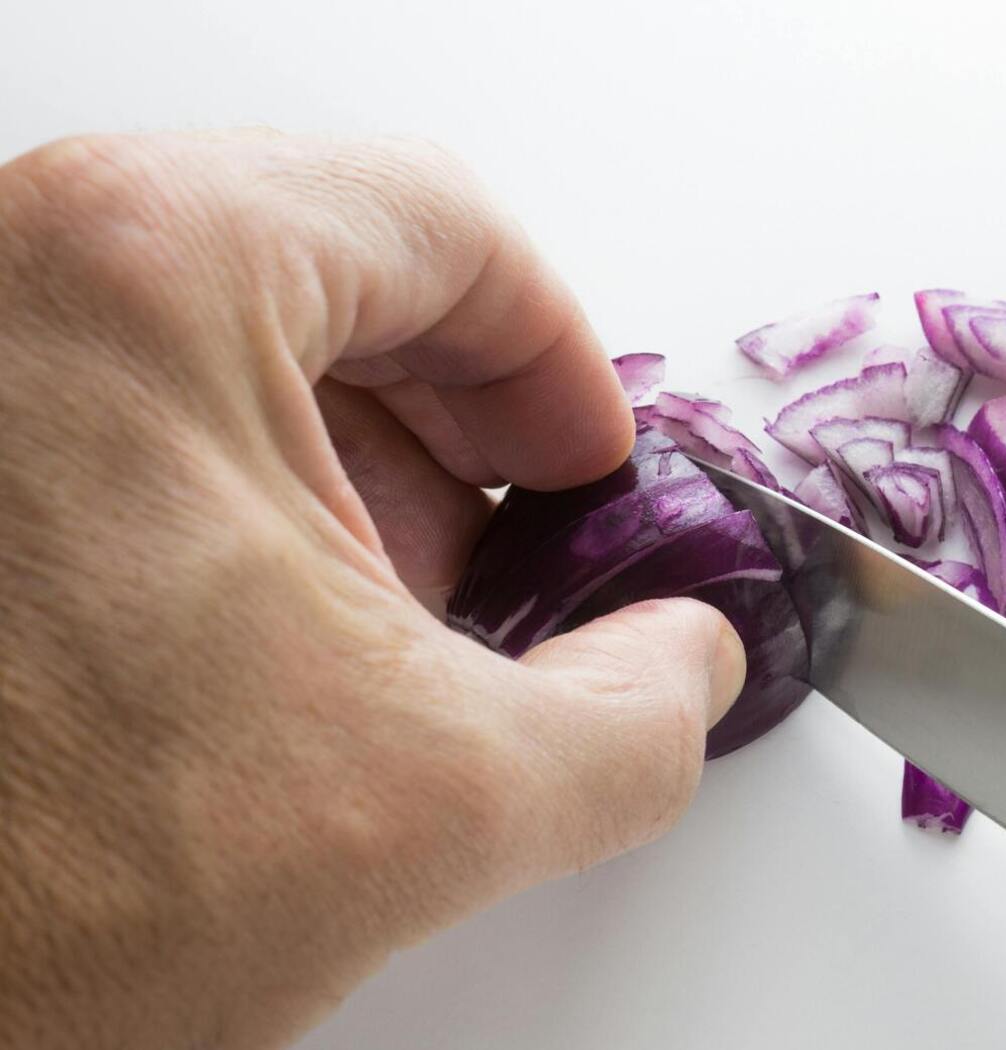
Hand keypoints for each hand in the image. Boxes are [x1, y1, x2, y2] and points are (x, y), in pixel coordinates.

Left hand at [0, 132, 745, 1048]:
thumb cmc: (22, 879)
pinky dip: (226, 509)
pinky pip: (123, 411)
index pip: (447, 227)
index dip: (559, 368)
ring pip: (228, 345)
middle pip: (336, 276)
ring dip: (343, 484)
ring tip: (365, 642)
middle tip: (500, 568)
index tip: (584, 473)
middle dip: (454, 441)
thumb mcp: (435, 801)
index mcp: (147, 273)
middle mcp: (19, 274)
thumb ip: (638, 713)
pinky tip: (250, 654)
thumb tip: (677, 667)